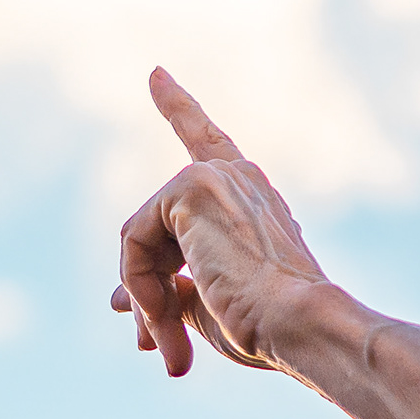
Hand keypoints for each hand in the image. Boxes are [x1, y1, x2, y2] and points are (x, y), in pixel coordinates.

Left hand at [111, 69, 332, 375]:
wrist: (300, 322)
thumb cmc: (271, 324)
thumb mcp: (208, 306)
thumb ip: (167, 291)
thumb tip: (119, 302)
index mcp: (252, 196)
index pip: (207, 141)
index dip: (178, 106)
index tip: (155, 73)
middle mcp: (237, 175)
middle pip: (153, 225)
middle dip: (144, 288)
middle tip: (150, 345)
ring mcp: (213, 176)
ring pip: (140, 240)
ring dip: (145, 301)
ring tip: (165, 345)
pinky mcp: (190, 188)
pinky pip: (134, 243)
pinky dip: (140, 289)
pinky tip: (160, 320)